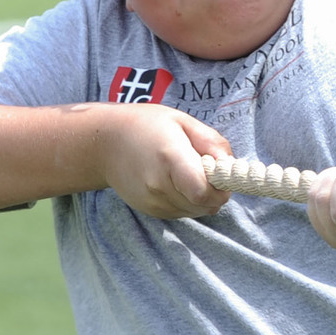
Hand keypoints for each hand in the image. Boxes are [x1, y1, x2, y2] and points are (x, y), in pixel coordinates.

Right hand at [97, 105, 231, 220]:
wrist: (105, 144)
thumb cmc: (146, 126)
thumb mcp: (182, 121)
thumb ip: (212, 143)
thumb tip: (231, 166)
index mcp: (170, 158)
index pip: (203, 192)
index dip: (220, 189)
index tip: (221, 175)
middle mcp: (158, 185)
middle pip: (203, 205)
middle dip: (215, 193)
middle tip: (208, 172)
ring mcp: (152, 202)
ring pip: (194, 212)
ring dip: (201, 199)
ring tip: (189, 174)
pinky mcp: (149, 210)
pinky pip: (181, 213)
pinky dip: (187, 202)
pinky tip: (176, 182)